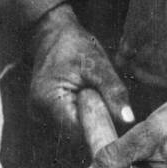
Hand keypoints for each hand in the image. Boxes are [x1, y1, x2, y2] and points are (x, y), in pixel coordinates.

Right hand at [29, 3, 133, 138]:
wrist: (52, 34)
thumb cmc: (75, 45)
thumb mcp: (98, 64)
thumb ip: (113, 92)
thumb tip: (128, 120)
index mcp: (48, 100)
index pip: (77, 131)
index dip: (99, 128)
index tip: (115, 120)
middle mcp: (38, 112)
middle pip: (74, 134)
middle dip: (94, 122)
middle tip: (106, 100)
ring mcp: (40, 113)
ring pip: (72, 129)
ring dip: (88, 116)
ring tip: (93, 93)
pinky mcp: (45, 112)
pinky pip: (68, 121)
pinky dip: (81, 112)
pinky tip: (85, 96)